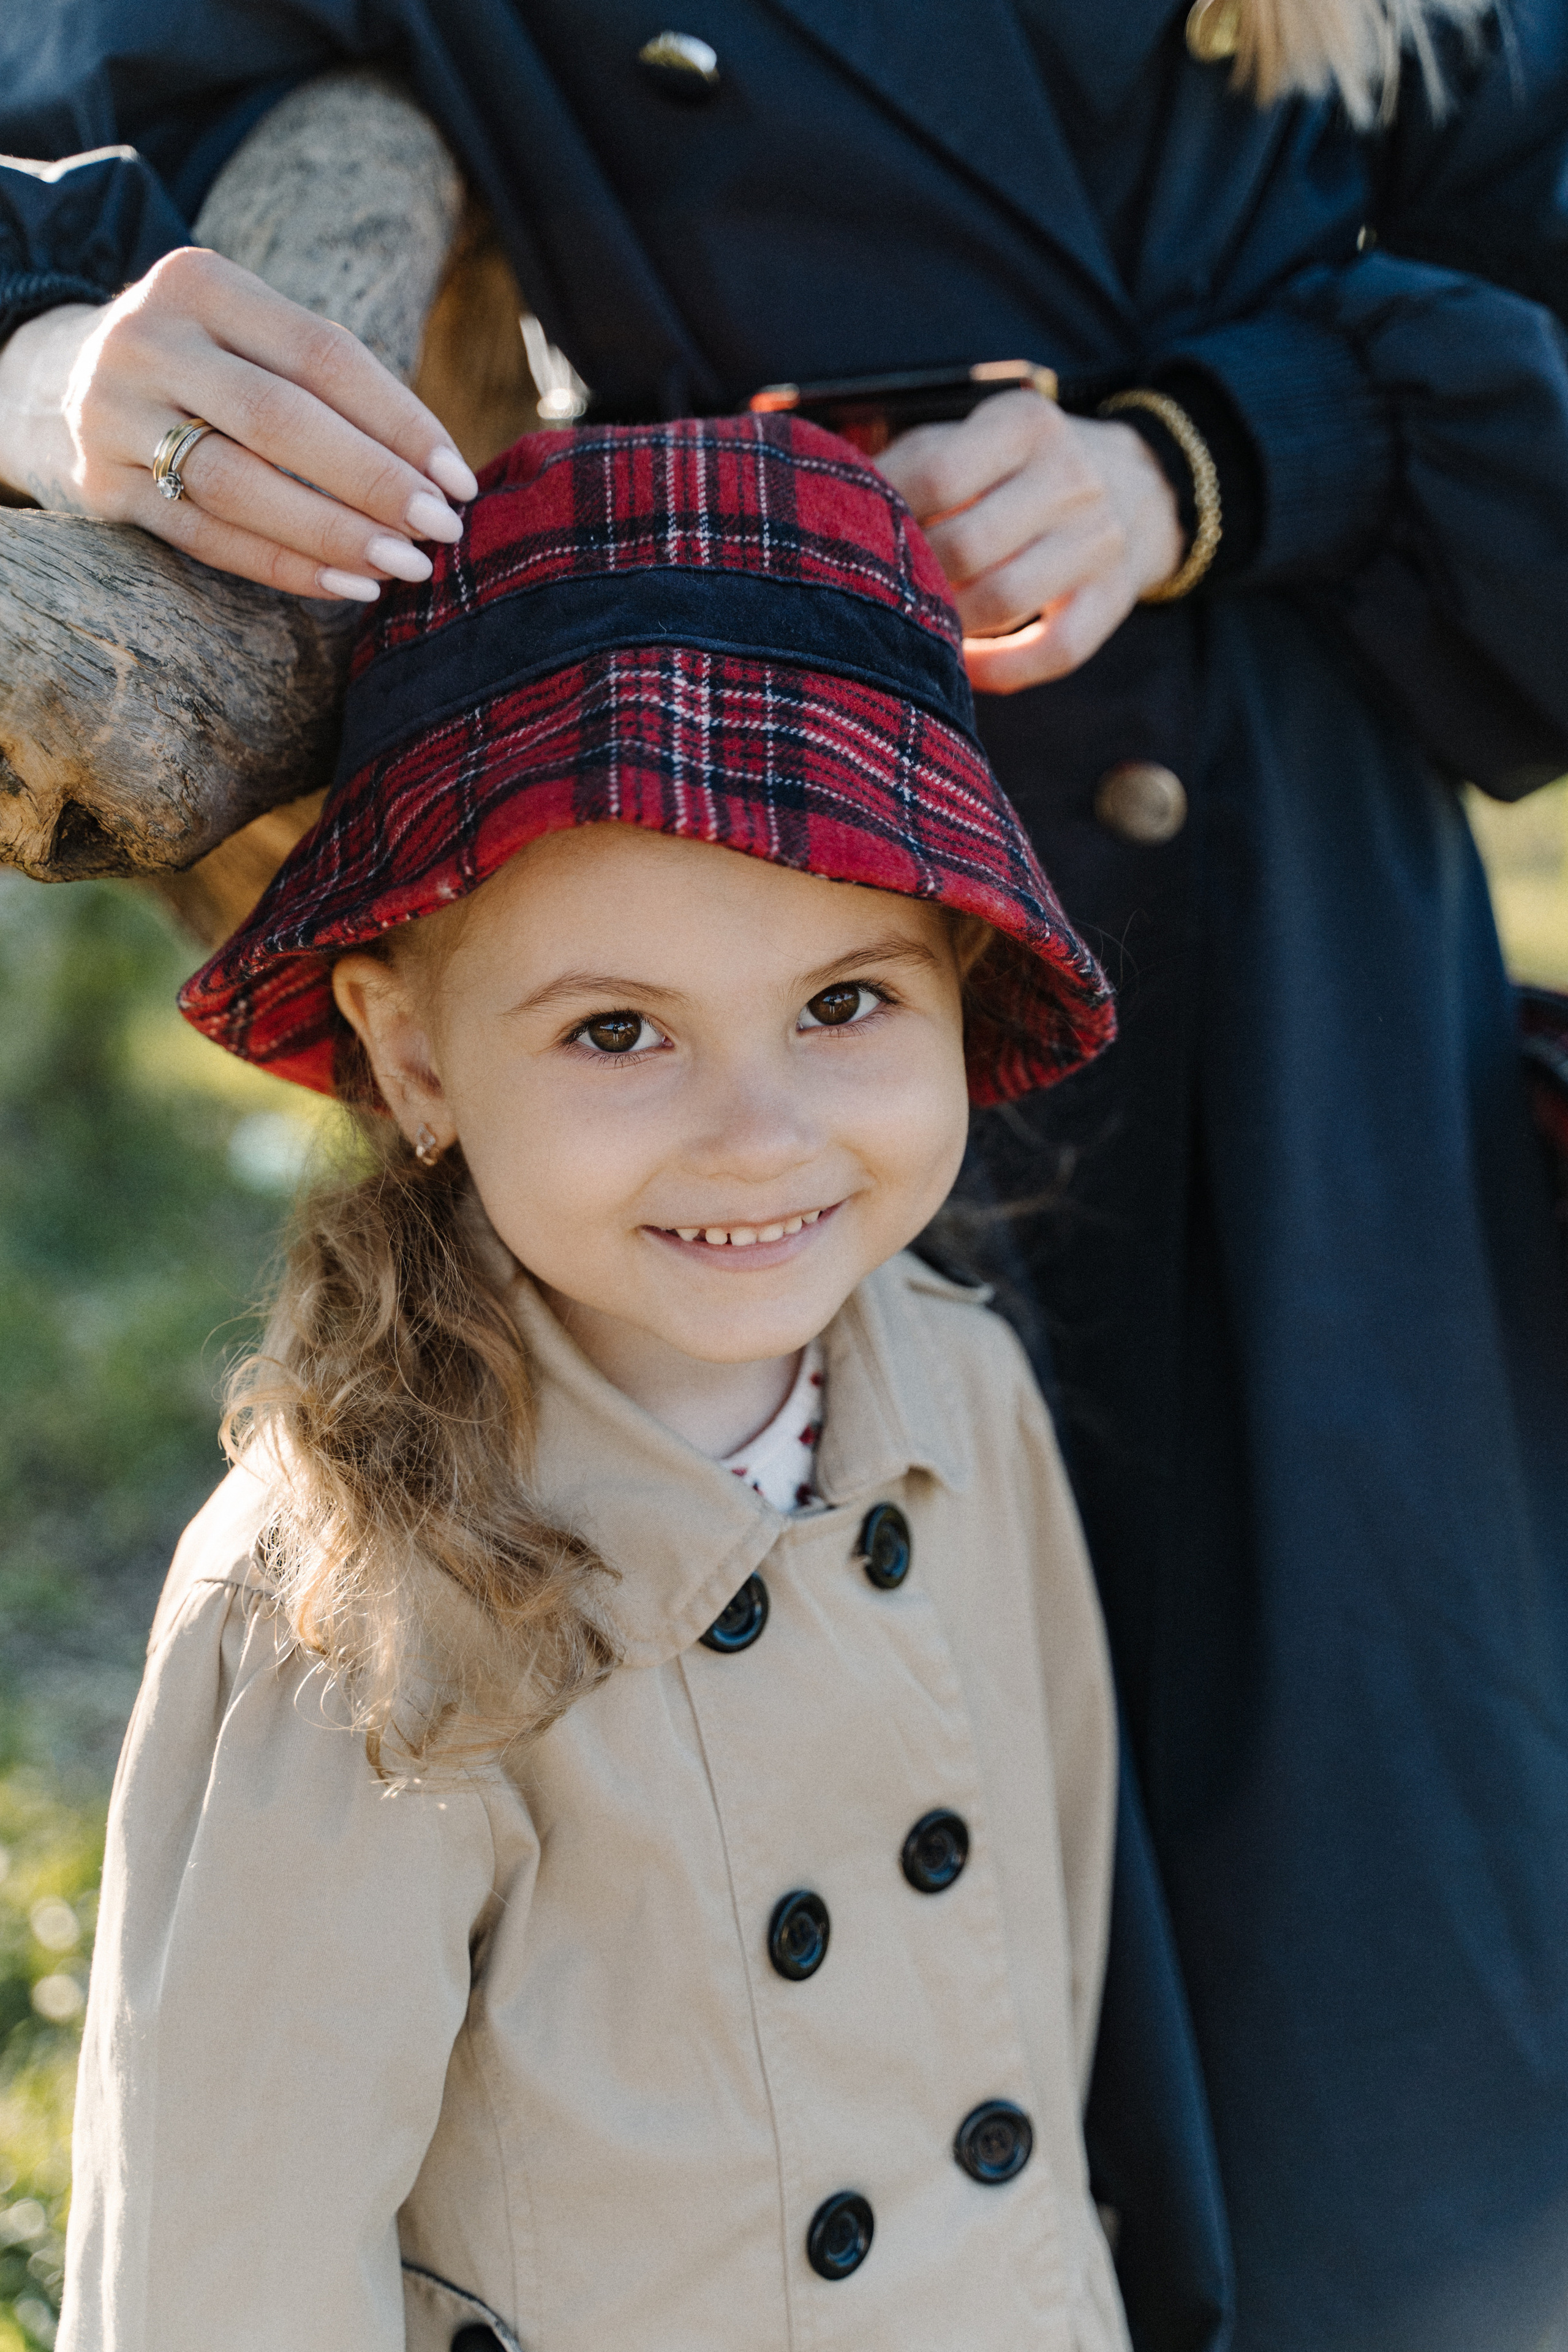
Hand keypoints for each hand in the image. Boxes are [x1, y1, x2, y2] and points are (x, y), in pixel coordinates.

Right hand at [0, 246, 478, 599]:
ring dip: (332, 533)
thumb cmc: (212, 364)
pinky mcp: (100, 485)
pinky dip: (285, 566)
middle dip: (372, 480)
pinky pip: (207, 538)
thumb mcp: (256, 338)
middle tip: (441, 529)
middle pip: (278, 419)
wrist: (73, 378)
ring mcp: (113, 414)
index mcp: (199, 283)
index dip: (398, 420)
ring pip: (238, 485)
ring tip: (405, 565)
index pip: (320, 354)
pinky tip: (347, 584)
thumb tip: (440, 474)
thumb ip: (334, 385)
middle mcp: (147, 340)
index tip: (458, 479)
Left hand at [876, 388, 1182, 692]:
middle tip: (877, 594)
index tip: (849, 540)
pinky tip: (963, 667)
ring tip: (914, 626)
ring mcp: (1099, 541)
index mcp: (1023, 423)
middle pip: (965, 546)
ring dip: (947, 625)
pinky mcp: (1114, 599)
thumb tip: (829, 507)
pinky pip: (1053, 652)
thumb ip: (911, 464)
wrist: (1139, 487)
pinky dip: (1000, 669)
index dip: (883, 514)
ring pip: (1004, 601)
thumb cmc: (1019, 470)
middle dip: (912, 578)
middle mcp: (1070, 477)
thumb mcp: (976, 438)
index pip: (936, 474)